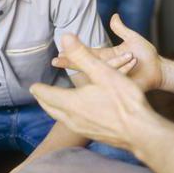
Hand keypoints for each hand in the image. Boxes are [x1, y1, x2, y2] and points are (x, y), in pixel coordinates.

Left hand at [33, 34, 159, 150]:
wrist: (140, 132)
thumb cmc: (124, 101)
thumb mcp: (103, 72)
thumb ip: (82, 55)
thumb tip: (65, 37)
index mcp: (72, 102)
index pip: (47, 94)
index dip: (39, 88)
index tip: (33, 86)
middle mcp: (73, 118)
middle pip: (50, 108)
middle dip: (43, 99)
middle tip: (38, 94)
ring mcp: (83, 129)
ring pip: (60, 118)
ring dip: (54, 109)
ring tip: (53, 104)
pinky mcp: (93, 135)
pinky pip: (72, 124)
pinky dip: (67, 117)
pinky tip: (75, 116)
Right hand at [53, 14, 162, 91]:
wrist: (161, 69)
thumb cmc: (147, 55)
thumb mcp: (133, 39)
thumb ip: (121, 29)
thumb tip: (113, 15)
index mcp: (107, 56)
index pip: (86, 54)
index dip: (73, 53)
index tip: (58, 52)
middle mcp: (106, 67)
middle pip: (85, 64)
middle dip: (71, 62)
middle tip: (55, 61)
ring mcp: (112, 77)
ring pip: (98, 71)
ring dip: (94, 64)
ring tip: (101, 60)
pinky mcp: (121, 85)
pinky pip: (114, 78)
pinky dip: (114, 70)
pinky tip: (111, 66)